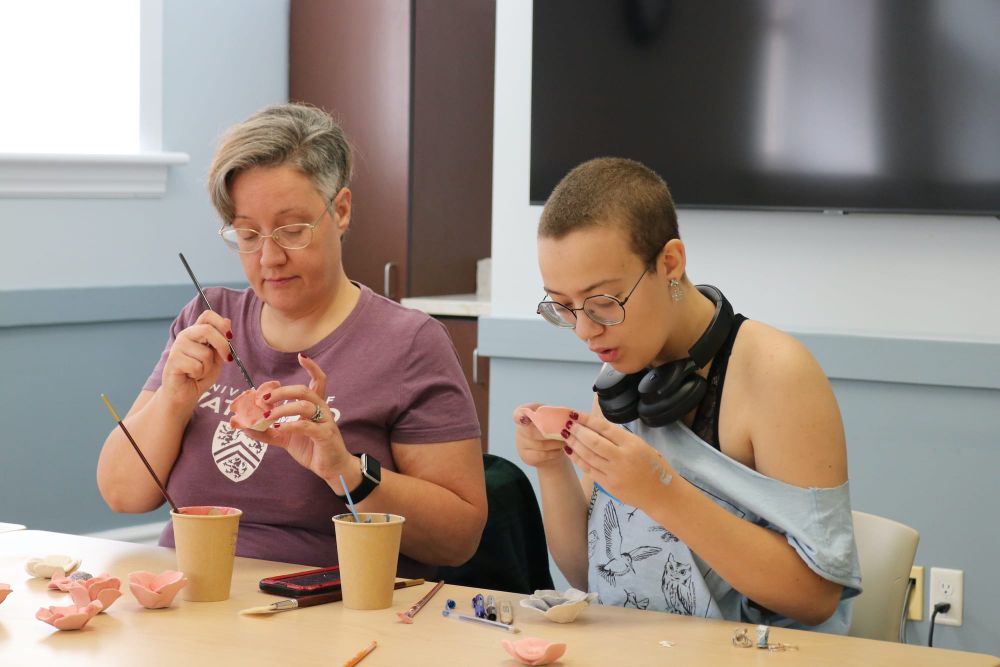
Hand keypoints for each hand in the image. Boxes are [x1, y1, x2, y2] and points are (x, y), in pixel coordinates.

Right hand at [160, 311, 232, 407]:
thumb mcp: (217, 358)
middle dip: (223, 346)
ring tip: (199, 371)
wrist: (184, 393)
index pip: (207, 315)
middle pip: (208, 330)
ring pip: (205, 353)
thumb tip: (228, 320)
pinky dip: (199, 374)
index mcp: (197, 331)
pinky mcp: (173, 360)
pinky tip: (191, 375)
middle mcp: (186, 335)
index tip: (230, 337)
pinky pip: (197, 366)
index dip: (221, 323)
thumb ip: (222, 342)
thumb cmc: (200, 374)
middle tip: (227, 359)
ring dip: (208, 367)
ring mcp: (178, 347)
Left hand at [249, 353, 355, 485]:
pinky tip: (278, 428)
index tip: (301, 356)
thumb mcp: (285, 438)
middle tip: (264, 398)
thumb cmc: (311, 448)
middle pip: (304, 391)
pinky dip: (290, 425)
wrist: (330, 468)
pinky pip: (307, 425)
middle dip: (282, 392)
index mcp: (315, 406)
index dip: (311, 367)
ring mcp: (325, 421)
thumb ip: (266, 431)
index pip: (318, 380)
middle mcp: (322, 410)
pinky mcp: (325, 435)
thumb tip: (243, 425)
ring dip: (282, 409)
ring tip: (266, 417)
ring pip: (305, 406)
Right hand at [512, 402, 571, 469]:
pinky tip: (560, 450)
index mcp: (525, 414)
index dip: (519, 416)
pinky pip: (542, 455)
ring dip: (555, 443)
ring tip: (566, 441)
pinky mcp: (526, 456)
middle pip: (531, 431)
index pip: (518, 413)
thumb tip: (571, 415)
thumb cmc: (553, 428)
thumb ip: (556, 414)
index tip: (524, 418)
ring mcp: (521, 444)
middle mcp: (520, 429)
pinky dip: (554, 452)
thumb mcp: (553, 416)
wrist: (552, 448)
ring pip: (540, 445)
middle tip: (565, 433)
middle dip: (550, 433)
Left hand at [564, 411, 676, 508]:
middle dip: (577, 431)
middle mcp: (622, 457)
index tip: (575, 414)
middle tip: (566, 424)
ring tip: (565, 435)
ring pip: (588, 455)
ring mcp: (614, 473)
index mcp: (632, 444)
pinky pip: (589, 470)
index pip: (605, 428)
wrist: (662, 495)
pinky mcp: (609, 485)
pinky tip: (570, 452)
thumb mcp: (642, 446)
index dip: (587, 420)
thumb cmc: (654, 467)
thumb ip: (621, 439)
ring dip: (574, 444)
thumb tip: (597, 429)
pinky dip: (578, 459)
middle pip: (593, 441)